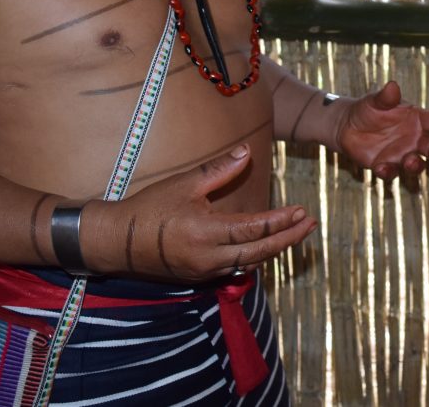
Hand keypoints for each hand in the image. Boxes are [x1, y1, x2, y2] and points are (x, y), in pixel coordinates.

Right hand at [101, 145, 316, 280]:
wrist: (118, 240)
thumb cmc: (150, 207)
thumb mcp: (184, 183)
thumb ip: (219, 170)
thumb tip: (247, 152)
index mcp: (206, 232)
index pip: (254, 229)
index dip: (281, 221)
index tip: (303, 211)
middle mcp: (209, 257)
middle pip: (260, 252)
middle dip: (288, 238)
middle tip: (311, 225)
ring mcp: (205, 271)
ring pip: (250, 264)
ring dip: (275, 249)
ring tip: (296, 234)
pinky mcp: (199, 276)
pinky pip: (235, 269)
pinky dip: (255, 258)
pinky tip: (267, 246)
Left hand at [337, 81, 428, 179]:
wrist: (348, 126)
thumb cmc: (368, 109)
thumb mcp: (375, 101)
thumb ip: (386, 97)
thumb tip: (392, 86)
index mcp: (417, 119)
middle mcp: (414, 139)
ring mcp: (402, 155)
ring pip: (416, 164)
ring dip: (415, 165)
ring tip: (410, 161)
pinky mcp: (387, 166)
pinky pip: (391, 173)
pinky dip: (388, 172)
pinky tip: (380, 168)